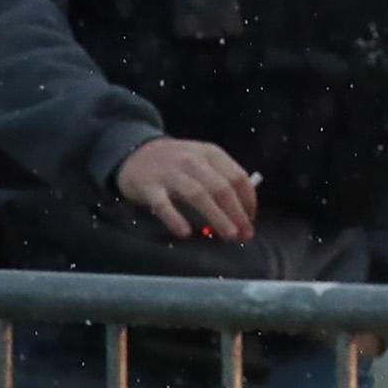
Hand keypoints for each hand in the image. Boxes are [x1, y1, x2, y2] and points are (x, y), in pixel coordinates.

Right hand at [114, 138, 257, 241]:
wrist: (135, 153)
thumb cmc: (177, 163)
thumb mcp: (202, 160)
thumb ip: (222, 179)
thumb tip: (244, 211)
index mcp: (211, 153)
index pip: (237, 176)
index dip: (248, 200)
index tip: (251, 219)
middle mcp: (193, 161)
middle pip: (221, 187)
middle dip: (237, 212)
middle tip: (245, 234)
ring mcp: (170, 173)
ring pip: (198, 195)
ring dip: (217, 216)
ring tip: (229, 235)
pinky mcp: (149, 187)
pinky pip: (163, 204)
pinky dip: (175, 218)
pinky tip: (185, 233)